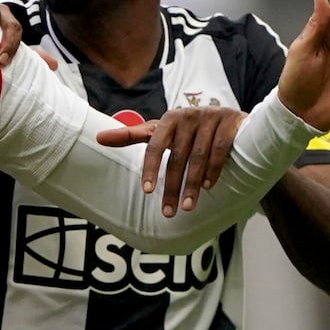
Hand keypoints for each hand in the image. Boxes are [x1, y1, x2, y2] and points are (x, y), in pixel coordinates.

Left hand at [97, 105, 246, 216]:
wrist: (228, 117)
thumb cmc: (186, 129)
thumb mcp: (160, 131)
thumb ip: (131, 135)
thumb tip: (98, 138)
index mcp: (168, 119)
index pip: (154, 146)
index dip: (150, 169)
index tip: (146, 192)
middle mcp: (188, 116)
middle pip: (177, 157)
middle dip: (172, 187)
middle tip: (168, 212)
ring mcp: (210, 118)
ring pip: (198, 157)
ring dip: (192, 184)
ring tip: (187, 207)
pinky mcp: (230, 123)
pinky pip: (220, 150)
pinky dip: (213, 169)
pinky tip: (208, 187)